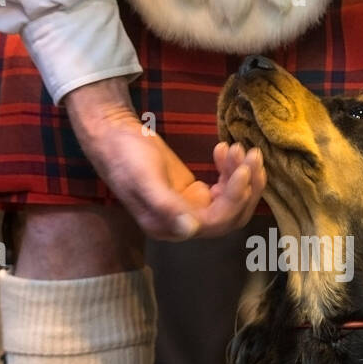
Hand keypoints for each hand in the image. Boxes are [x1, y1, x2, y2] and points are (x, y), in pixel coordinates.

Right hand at [64, 77, 265, 240]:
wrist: (112, 134)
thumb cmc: (123, 155)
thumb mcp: (143, 178)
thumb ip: (165, 205)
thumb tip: (191, 229)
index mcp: (168, 227)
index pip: (215, 222)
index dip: (234, 198)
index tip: (242, 169)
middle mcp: (182, 224)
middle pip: (230, 216)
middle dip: (247, 187)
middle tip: (251, 155)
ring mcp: (189, 208)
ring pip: (231, 202)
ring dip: (243, 176)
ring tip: (240, 148)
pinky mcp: (193, 193)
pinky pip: (223, 188)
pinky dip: (231, 170)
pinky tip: (224, 148)